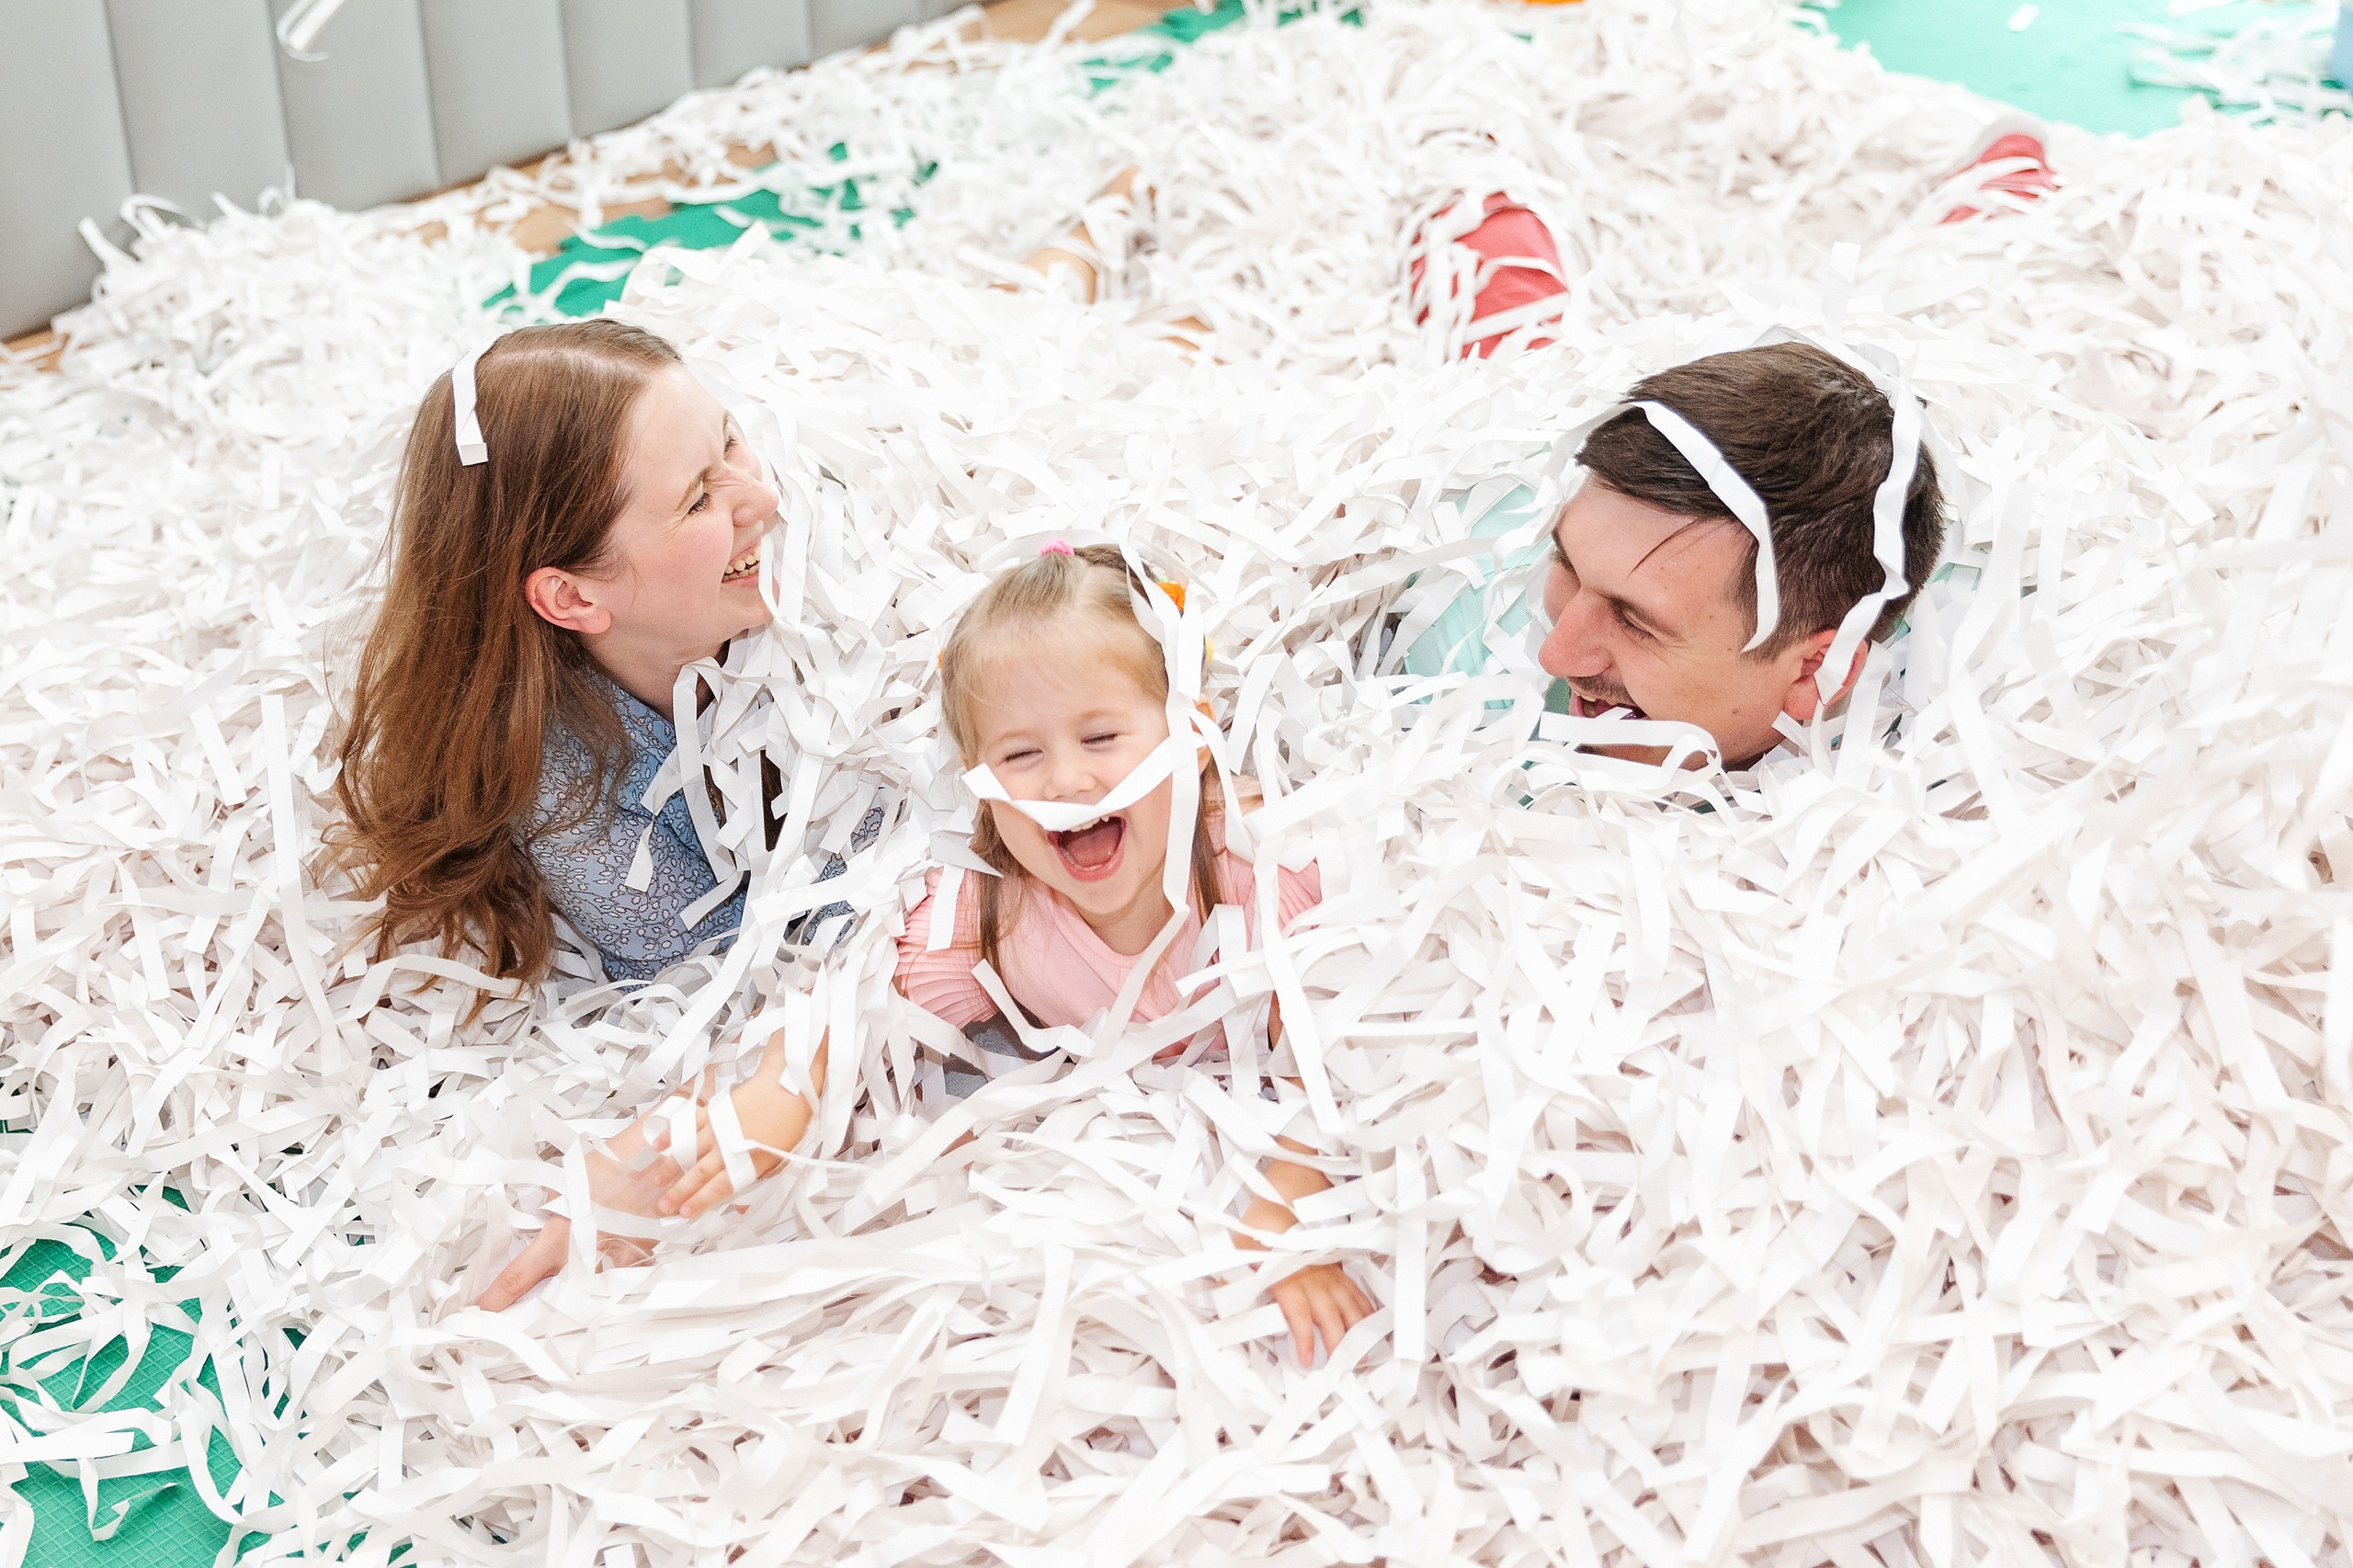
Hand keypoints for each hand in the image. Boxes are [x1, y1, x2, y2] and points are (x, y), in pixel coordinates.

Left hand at [476, 1139, 680, 1310]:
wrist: (658, 1162)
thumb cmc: (610, 1164)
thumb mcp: (565, 1182)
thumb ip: (549, 1210)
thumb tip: (539, 1223)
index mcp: (558, 1238)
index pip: (516, 1279)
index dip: (494, 1300)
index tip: (479, 1311)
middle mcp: (583, 1259)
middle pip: (549, 1300)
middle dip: (530, 1309)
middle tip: (516, 1314)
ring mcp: (612, 1264)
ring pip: (584, 1297)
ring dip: (570, 1301)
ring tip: (557, 1305)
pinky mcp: (637, 1262)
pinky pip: (618, 1281)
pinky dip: (608, 1282)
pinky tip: (603, 1281)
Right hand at [656, 1039, 826, 1218]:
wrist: (786, 1088)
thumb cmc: (788, 1126)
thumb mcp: (779, 1160)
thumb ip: (756, 1180)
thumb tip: (740, 1205)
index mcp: (746, 1163)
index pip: (719, 1187)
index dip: (700, 1201)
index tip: (684, 1212)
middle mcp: (727, 1148)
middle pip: (699, 1174)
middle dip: (679, 1191)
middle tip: (662, 1206)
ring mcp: (717, 1128)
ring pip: (688, 1151)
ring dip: (670, 1167)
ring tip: (655, 1182)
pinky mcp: (713, 1111)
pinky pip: (689, 1125)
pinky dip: (673, 1134)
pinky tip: (659, 1145)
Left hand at [1235, 1125, 1374, 1365]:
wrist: (1292, 1188)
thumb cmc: (1262, 1219)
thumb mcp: (1238, 1247)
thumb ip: (1231, 1276)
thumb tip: (1219, 1299)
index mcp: (1289, 1276)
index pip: (1300, 1315)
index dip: (1305, 1339)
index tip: (1306, 1360)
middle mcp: (1314, 1278)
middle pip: (1331, 1317)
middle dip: (1339, 1345)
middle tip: (1342, 1370)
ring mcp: (1330, 1271)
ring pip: (1349, 1307)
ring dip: (1356, 1332)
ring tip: (1362, 1356)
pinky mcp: (1338, 1264)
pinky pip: (1357, 1291)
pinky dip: (1366, 1309)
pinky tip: (1371, 1324)